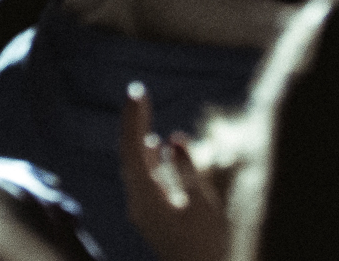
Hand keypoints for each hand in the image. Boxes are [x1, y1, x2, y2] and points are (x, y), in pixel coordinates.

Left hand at [121, 84, 230, 260]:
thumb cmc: (208, 248)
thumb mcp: (202, 208)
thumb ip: (187, 172)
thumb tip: (174, 139)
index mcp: (145, 199)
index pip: (132, 149)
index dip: (134, 118)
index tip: (137, 92)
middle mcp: (139, 204)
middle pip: (130, 155)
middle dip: (134, 123)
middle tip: (137, 94)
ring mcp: (146, 213)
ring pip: (137, 168)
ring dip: (140, 141)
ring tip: (140, 114)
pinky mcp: (157, 220)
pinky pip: (148, 182)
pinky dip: (152, 160)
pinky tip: (159, 148)